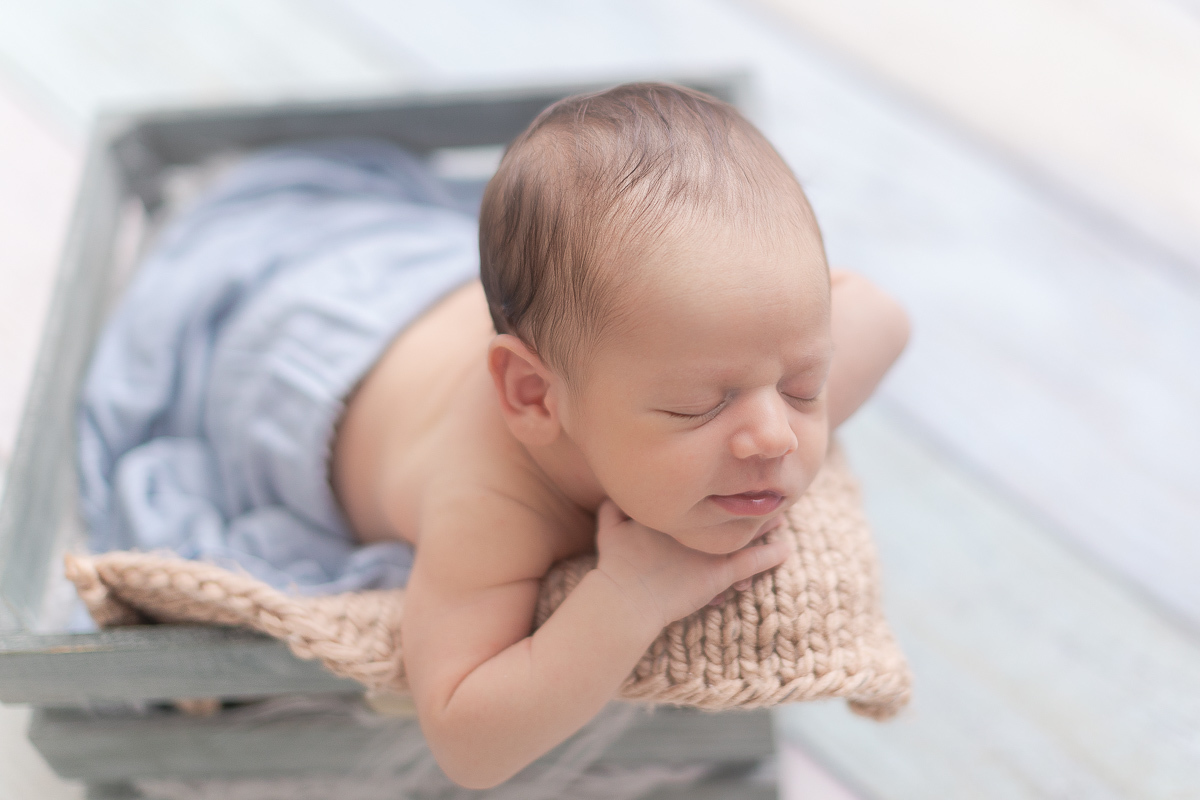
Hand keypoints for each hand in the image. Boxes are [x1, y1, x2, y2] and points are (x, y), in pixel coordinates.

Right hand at [593, 500, 789, 631]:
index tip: (734, 477)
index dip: (722, 486)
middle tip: (767, 488)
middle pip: (730, 506)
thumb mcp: (610, 528)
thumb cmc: (617, 564)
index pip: (705, 494)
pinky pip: (754, 561)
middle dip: (748, 497)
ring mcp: (711, 547)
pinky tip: (786, 550)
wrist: (626, 597)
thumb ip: (612, 508)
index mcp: (675, 511)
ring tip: (782, 516)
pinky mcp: (720, 573)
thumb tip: (612, 494)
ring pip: (747, 530)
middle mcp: (698, 524)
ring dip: (765, 523)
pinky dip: (772, 556)